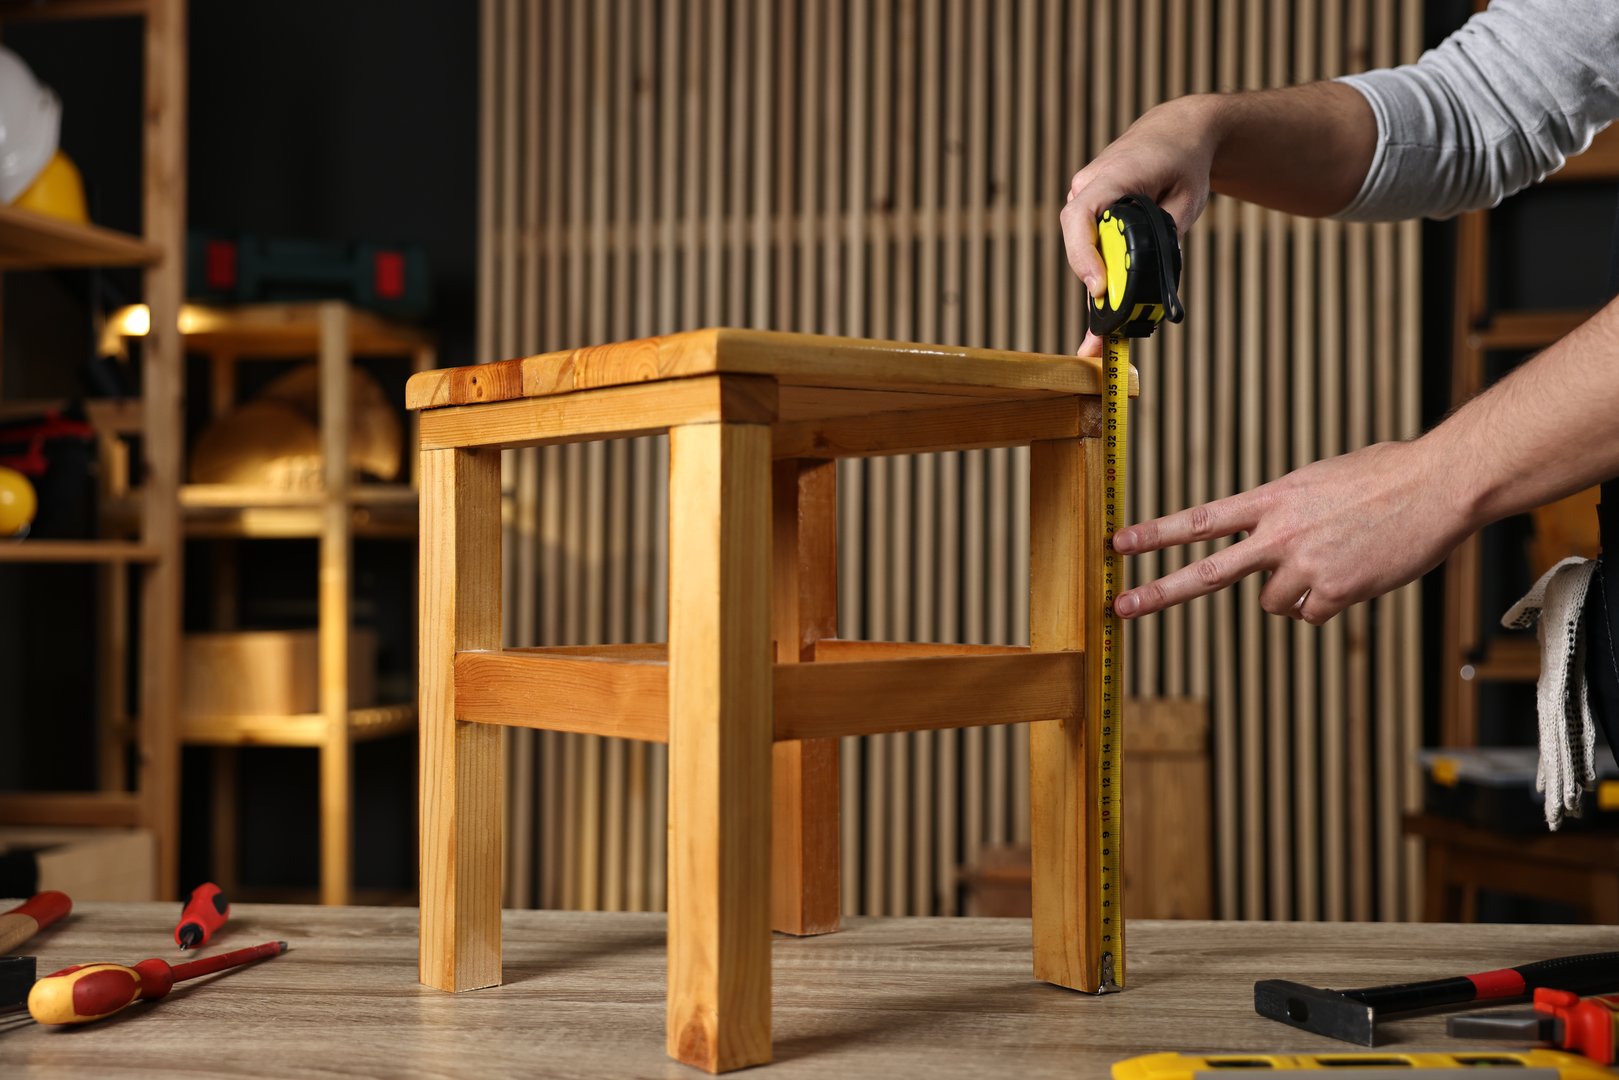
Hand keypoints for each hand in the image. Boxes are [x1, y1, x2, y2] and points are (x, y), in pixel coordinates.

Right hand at [1061, 96, 1221, 356]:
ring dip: (1096, 284)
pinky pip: (1088, 243)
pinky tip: (1103, 312)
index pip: (1081, 216)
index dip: (1084, 256)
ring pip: (1083, 247)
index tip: (1098, 288)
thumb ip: (1166, 235)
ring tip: (1098, 338)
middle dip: (1094, 286)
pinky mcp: (1088, 209)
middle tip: (1100, 337)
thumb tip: (1149, 282)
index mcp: (1114, 175)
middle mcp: (1088, 185)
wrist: (1176, 130)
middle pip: (1080, 242)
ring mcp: (1084, 196)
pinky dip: (1099, 273)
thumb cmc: (1184, 162)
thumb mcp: (1188, 199)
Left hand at [1110, 441, 1469, 623]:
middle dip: (1158, 592)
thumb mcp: (1320, 480)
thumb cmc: (1388, 475)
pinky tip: (1354, 577)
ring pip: (1272, 604)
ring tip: (1333, 562)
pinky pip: (1311, 615)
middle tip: (1120, 608)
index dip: (1156, 533)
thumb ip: (1286, 510)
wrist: (1439, 485)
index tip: (1119, 543)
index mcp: (1272, 498)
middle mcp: (1279, 534)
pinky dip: (1327, 605)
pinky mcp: (1335, 593)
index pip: (1200, 519)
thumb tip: (1276, 541)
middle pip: (1206, 572)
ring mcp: (1304, 566)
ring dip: (1293, 593)